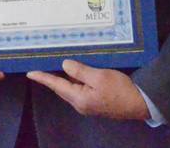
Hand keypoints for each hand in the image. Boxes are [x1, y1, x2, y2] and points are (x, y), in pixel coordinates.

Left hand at [27, 60, 149, 119]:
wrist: (140, 104)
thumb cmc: (120, 90)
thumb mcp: (99, 77)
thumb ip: (80, 71)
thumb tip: (64, 65)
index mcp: (79, 98)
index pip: (56, 85)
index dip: (43, 78)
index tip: (30, 73)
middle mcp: (81, 104)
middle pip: (62, 88)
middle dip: (52, 78)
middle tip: (42, 65)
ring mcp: (88, 104)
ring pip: (71, 88)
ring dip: (64, 78)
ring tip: (56, 65)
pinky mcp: (96, 101)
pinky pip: (80, 89)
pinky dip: (76, 80)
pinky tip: (76, 72)